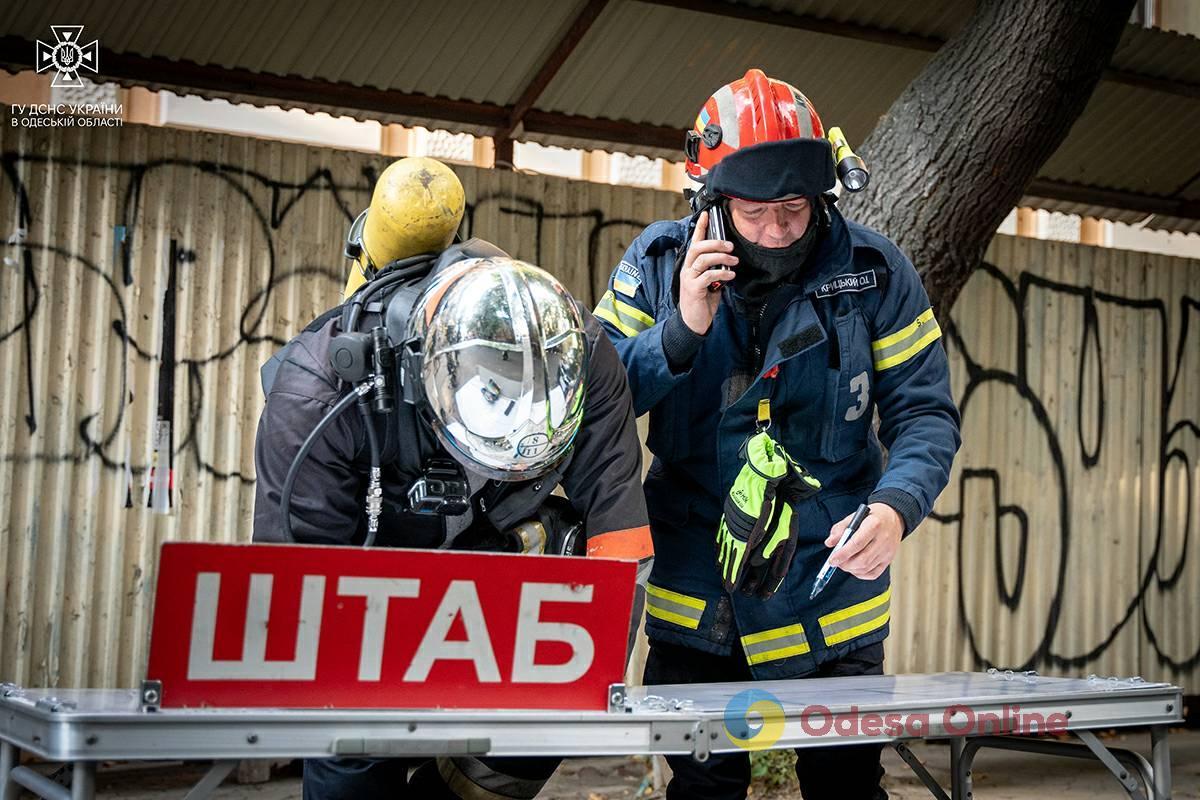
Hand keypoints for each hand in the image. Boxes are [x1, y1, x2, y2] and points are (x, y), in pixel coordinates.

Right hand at [679, 211, 736, 334]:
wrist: (694, 322)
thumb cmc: (702, 301)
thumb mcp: (710, 282)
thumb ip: (715, 269)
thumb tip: (727, 260)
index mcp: (692, 265)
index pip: (694, 242)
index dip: (700, 228)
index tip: (707, 215)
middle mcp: (688, 269)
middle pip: (697, 248)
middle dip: (714, 243)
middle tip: (730, 246)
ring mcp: (689, 279)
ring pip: (702, 259)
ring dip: (720, 258)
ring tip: (733, 261)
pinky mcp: (693, 289)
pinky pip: (707, 276)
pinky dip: (721, 273)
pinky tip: (730, 275)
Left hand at [824, 503, 902, 579]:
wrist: (893, 518)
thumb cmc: (872, 517)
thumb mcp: (854, 517)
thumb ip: (840, 529)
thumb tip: (829, 543)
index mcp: (874, 525)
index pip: (857, 543)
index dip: (843, 554)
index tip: (832, 559)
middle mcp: (883, 539)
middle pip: (862, 559)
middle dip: (845, 564)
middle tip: (836, 562)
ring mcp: (887, 551)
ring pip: (866, 568)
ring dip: (851, 569)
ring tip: (844, 563)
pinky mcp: (889, 560)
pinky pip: (873, 574)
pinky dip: (860, 574)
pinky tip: (854, 567)